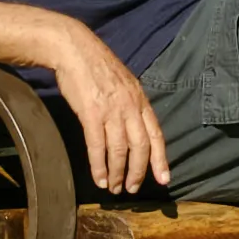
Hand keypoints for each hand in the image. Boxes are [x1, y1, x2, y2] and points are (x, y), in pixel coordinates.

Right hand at [48, 21, 170, 195]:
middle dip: (138, 172)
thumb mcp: (124, 83)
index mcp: (140, 100)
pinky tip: (99, 178)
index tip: (164, 178)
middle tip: (133, 188)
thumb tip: (134, 127)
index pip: (156, 135)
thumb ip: (131, 105)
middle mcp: (130, 107)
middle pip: (140, 147)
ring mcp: (111, 111)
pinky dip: (99, 165)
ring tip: (114, 188)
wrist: (74, 49)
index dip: (161, 159)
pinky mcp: (91, 114)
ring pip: (119, 151)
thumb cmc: (97, 66)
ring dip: (118, 173)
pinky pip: (97, 146)